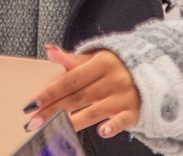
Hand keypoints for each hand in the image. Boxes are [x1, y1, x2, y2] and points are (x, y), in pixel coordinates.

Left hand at [22, 44, 140, 138]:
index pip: (70, 80)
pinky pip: (121, 121)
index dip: (50, 92)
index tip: (32, 104)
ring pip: (93, 111)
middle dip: (53, 110)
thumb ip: (72, 59)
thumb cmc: (115, 66)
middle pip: (78, 97)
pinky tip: (101, 132)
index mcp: (101, 63)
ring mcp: (123, 97)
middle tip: (33, 122)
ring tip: (52, 129)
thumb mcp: (96, 58)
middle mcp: (112, 80)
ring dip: (72, 122)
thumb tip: (49, 51)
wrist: (150, 72)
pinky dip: (112, 127)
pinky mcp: (133, 112)